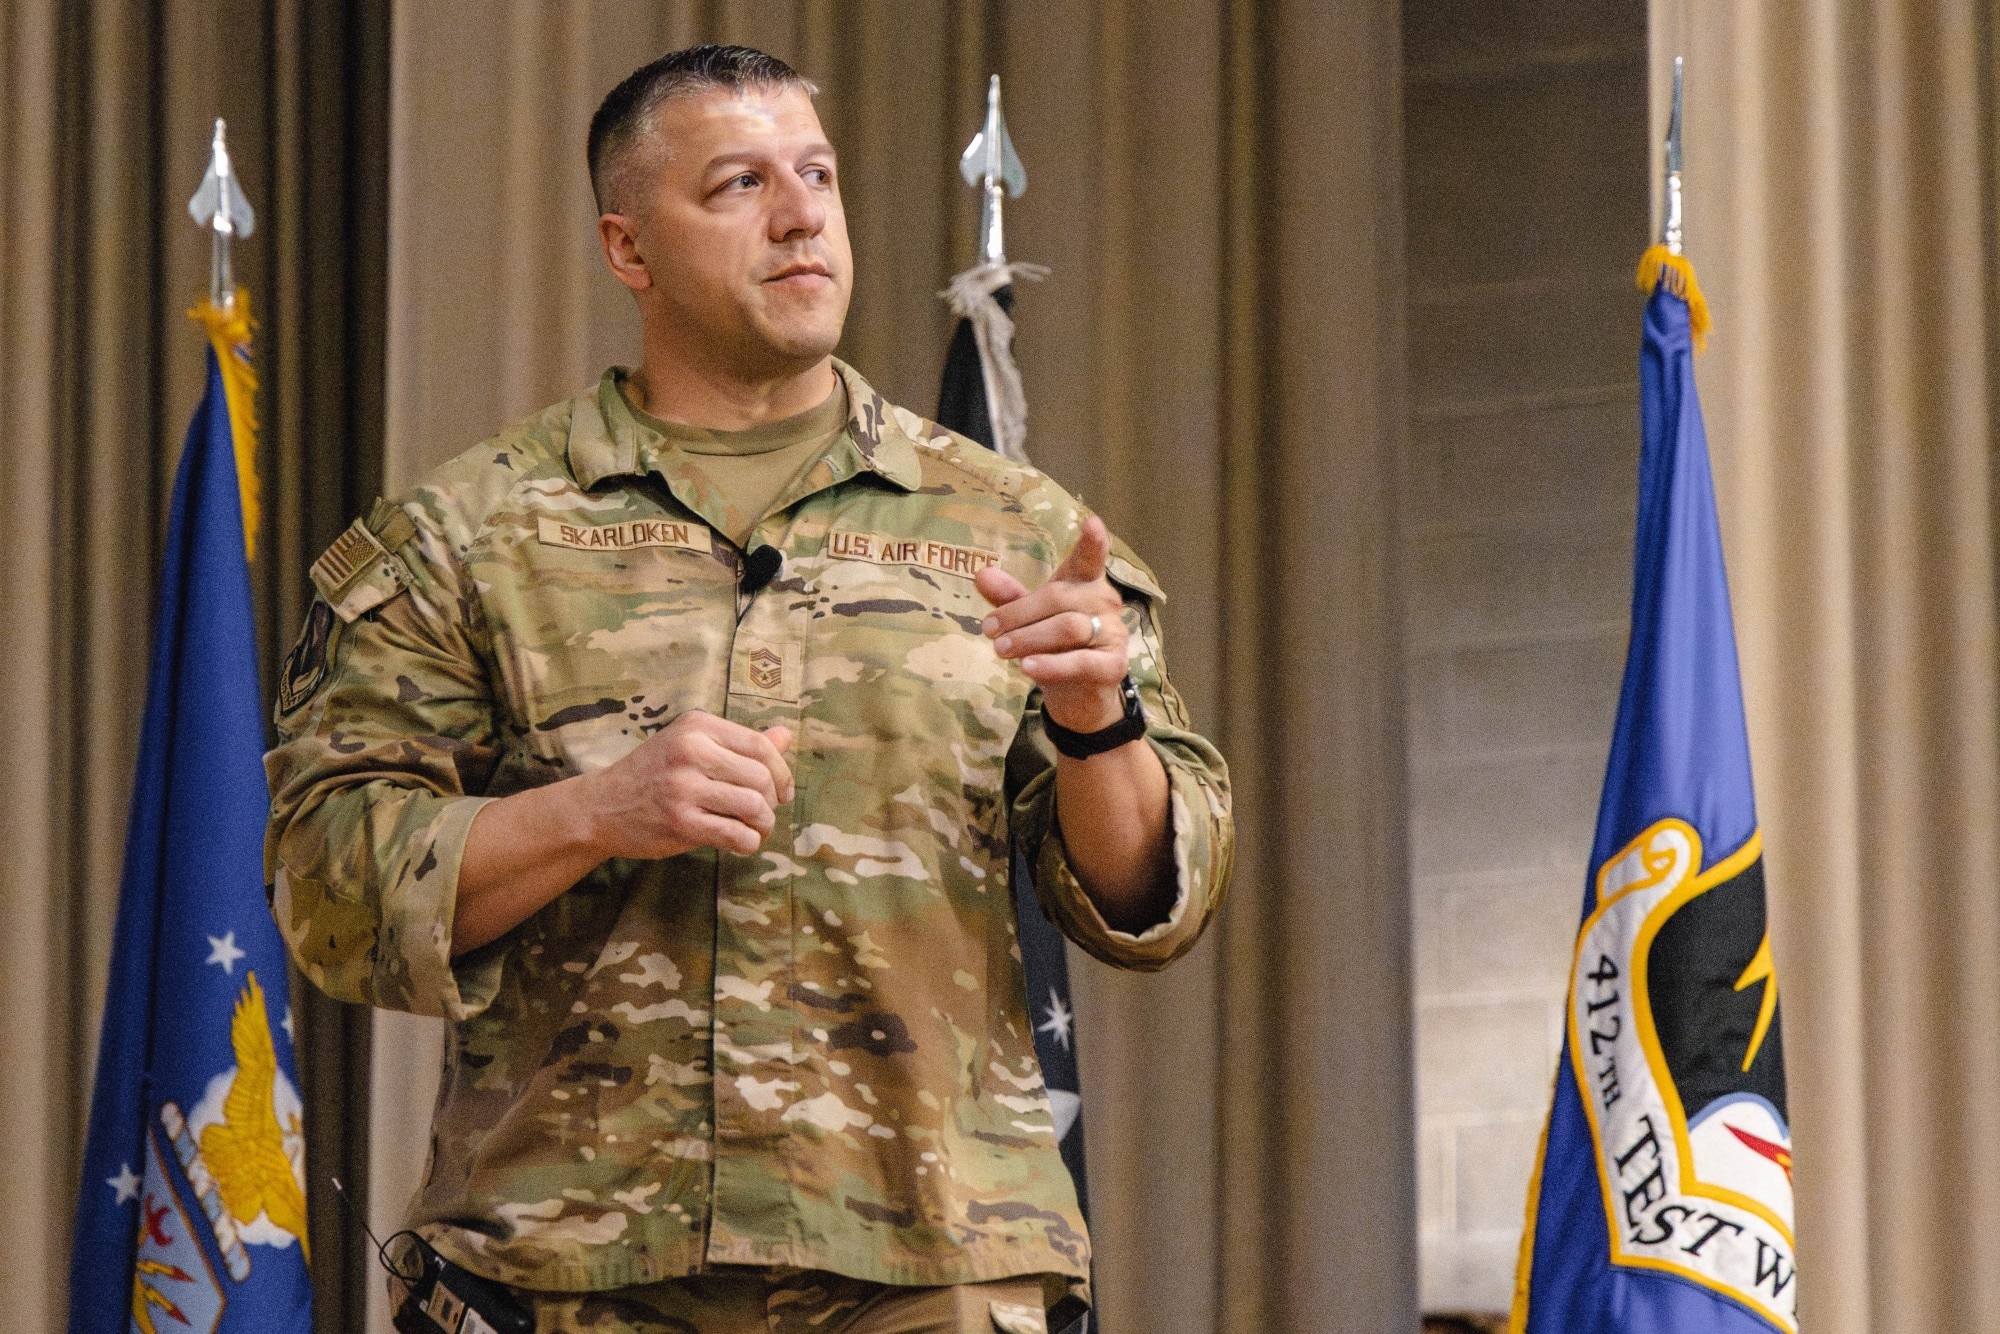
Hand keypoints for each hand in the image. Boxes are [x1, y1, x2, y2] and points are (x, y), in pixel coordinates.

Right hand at [572, 710, 793, 859]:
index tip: (783, 792)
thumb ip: (738, 743)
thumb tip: (786, 735)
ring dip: (764, 825)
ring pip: (753, 806)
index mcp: (697, 726)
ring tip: (756, 830)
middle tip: (764, 814)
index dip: (781, 771)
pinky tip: (743, 843)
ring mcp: (683, 787)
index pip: (759, 745)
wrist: (601, 806)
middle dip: (773, 802)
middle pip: (760, 778)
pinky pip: (735, 834)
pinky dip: (749, 843)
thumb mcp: (691, 745)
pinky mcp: (679, 822)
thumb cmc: (654, 774)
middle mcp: (690, 751)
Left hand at [976, 515, 1128, 733]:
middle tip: (989, 630)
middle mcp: (1104, 603)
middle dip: (1018, 614)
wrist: (1079, 696)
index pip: (1089, 560)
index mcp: (1085, 583)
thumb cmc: (1055, 646)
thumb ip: (1010, 597)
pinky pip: (1081, 662)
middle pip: (1059, 598)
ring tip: (1000, 649)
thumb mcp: (1029, 619)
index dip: (1092, 543)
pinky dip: (1051, 664)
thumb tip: (981, 574)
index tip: (1091, 523)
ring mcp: (1113, 634)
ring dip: (1028, 638)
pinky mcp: (1113, 666)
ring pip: (1067, 628)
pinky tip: (1028, 667)